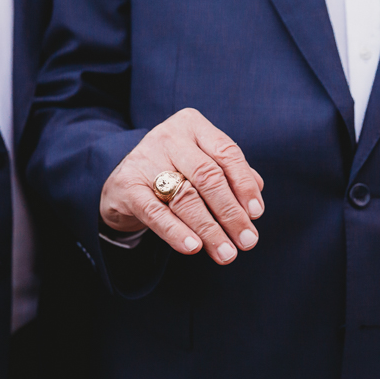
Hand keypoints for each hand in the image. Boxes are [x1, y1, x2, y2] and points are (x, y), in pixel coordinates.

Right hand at [100, 108, 263, 263]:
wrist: (123, 182)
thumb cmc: (173, 172)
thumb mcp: (201, 164)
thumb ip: (230, 177)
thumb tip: (254, 206)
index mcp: (192, 124)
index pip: (226, 153)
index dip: (243, 185)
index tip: (256, 214)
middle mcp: (168, 137)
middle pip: (208, 177)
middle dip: (231, 213)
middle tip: (247, 241)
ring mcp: (145, 160)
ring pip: (185, 197)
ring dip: (209, 230)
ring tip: (226, 253)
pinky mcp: (127, 185)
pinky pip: (155, 212)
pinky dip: (176, 232)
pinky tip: (193, 247)